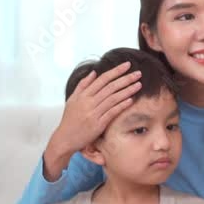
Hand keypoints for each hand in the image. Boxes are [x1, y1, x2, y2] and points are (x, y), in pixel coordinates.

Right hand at [44, 61, 142, 177]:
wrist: (65, 138)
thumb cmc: (70, 119)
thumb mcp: (72, 100)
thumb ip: (83, 85)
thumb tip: (94, 72)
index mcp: (83, 95)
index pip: (102, 79)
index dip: (116, 71)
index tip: (127, 65)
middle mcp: (88, 102)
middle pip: (110, 87)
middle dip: (125, 79)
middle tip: (138, 73)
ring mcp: (93, 113)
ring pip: (113, 98)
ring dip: (127, 90)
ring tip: (138, 84)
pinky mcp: (98, 124)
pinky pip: (112, 112)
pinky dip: (121, 105)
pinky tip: (131, 100)